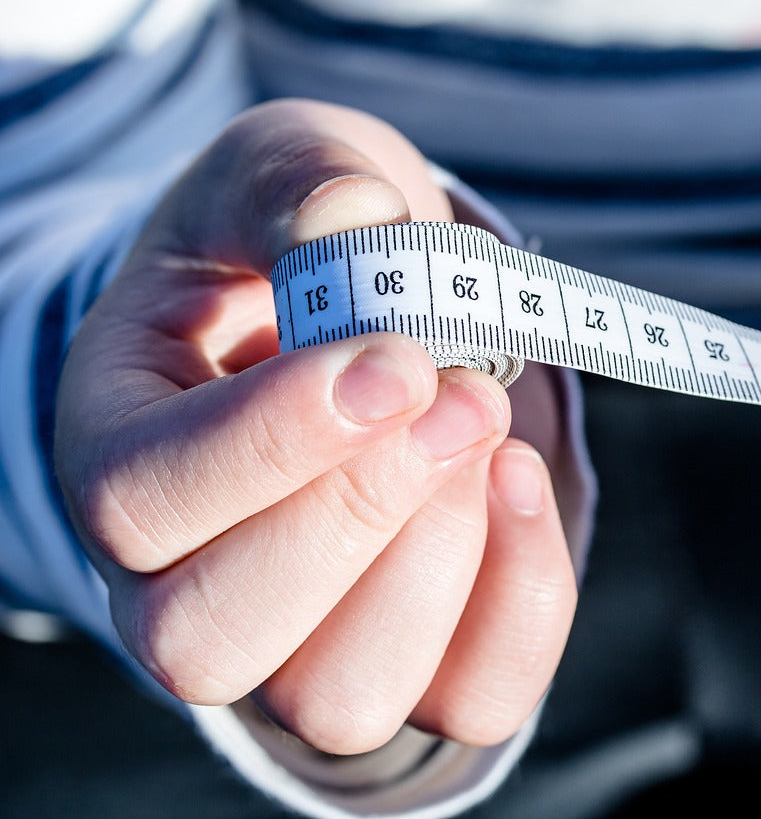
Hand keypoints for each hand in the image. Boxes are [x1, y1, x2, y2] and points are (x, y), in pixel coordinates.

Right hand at [54, 98, 577, 753]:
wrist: (370, 322)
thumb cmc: (301, 252)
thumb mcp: (282, 176)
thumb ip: (297, 186)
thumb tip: (351, 216)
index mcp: (120, 448)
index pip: (141, 502)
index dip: (272, 444)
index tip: (395, 358)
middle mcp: (181, 578)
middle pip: (210, 638)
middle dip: (357, 513)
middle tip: (460, 393)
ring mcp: (297, 644)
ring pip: (340, 700)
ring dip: (437, 564)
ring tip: (484, 428)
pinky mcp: (417, 661)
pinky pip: (472, 700)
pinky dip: (523, 601)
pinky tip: (525, 481)